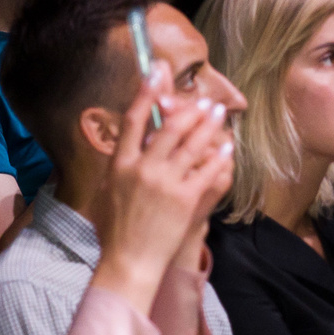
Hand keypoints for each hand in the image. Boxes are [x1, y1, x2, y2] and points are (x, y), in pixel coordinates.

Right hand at [87, 66, 234, 307]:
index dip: (146, 93)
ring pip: (193, 143)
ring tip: (218, 114)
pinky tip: (226, 148)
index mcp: (120, 165)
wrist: (129, 263)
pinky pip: (208, 170)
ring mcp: (166, 183)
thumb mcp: (107, 192)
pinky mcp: (187, 199)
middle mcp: (143, 169)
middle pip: (170, 127)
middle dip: (190, 108)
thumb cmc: (115, 231)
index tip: (156, 72)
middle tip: (204, 101)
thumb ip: (119, 166)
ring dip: (208, 124)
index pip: (133, 120)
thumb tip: (130, 144)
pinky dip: (219, 156)